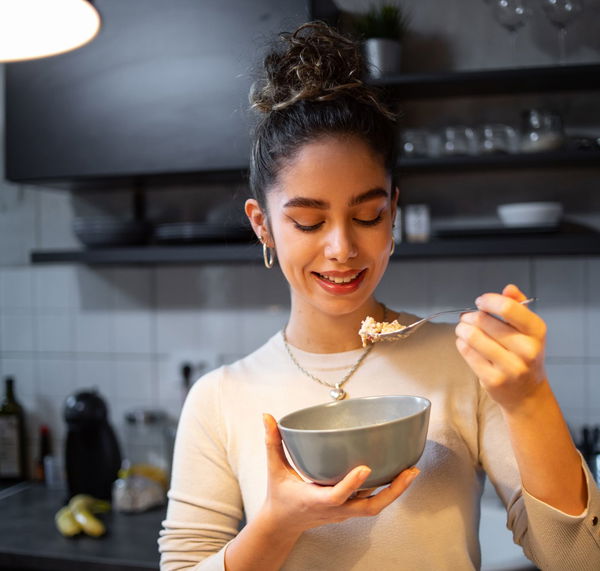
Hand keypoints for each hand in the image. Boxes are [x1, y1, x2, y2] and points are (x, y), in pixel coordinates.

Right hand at [260, 413, 419, 534]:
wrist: (283, 524)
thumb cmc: (280, 496)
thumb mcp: (274, 469)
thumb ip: (272, 442)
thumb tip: (268, 416)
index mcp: (315, 500)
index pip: (336, 496)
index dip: (351, 484)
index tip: (365, 467)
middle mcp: (334, 510)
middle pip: (369, 507)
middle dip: (392, 492)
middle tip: (410, 471)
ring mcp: (344, 513)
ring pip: (375, 506)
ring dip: (395, 491)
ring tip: (411, 471)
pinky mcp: (349, 510)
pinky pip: (371, 502)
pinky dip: (387, 491)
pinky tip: (398, 474)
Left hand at [455, 284, 547, 410]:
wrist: (527, 393)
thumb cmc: (524, 355)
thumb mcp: (528, 330)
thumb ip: (518, 305)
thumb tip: (509, 288)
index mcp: (536, 331)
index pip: (508, 308)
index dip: (488, 301)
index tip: (480, 302)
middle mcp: (527, 350)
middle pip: (484, 321)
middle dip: (470, 316)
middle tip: (468, 318)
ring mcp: (511, 367)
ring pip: (473, 337)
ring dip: (462, 329)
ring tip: (463, 329)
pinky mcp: (493, 380)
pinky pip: (467, 353)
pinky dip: (461, 344)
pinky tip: (465, 343)